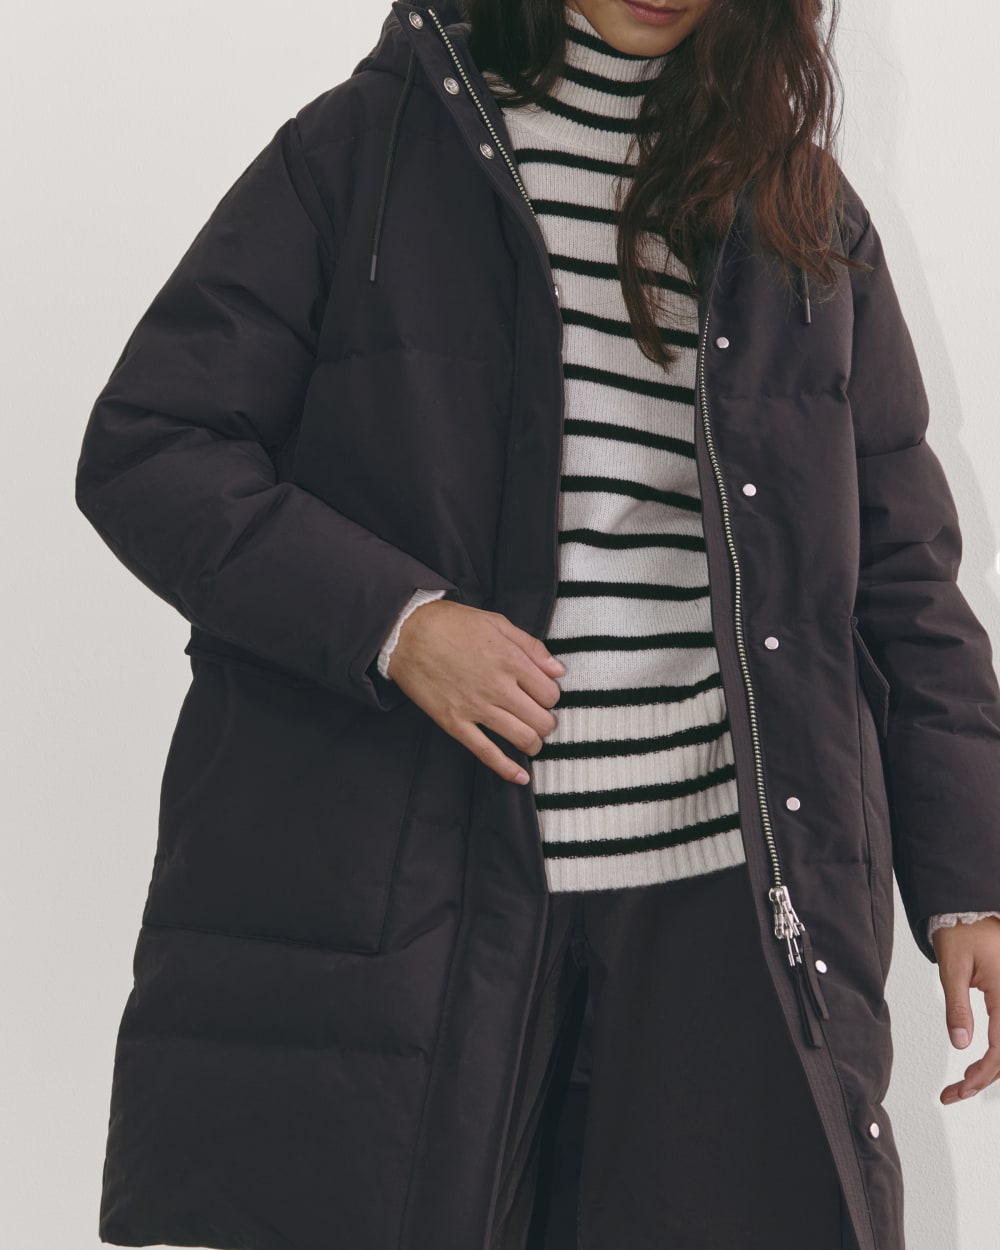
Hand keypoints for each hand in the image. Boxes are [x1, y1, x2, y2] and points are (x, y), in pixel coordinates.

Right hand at [388, 599, 565, 784]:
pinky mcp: (455, 723)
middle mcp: (498, 687)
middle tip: (540, 719)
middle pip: (541, 720)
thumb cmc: (452, 624)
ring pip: (522, 738)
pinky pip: (486, 752)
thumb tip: (558, 670)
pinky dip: (507, 768)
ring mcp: (476, 708)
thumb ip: (531, 647)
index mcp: (511, 660)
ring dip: (534, 743)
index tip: (542, 696)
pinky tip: (521, 777)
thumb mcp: (497, 623)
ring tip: (532, 740)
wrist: (407, 633)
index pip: (550, 694)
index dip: (550, 697)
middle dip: (546, 723)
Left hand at [931, 916, 999, 1102]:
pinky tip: (978, 1065)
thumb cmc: (961, 931)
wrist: (970, 909)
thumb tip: (959, 1044)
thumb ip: (957, 1006)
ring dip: (991, 1070)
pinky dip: (996, 1055)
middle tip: (952, 1094)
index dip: (981, 1075)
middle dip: (983, 1079)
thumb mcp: (952, 966)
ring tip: (961, 1085)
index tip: (959, 1088)